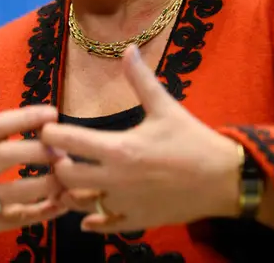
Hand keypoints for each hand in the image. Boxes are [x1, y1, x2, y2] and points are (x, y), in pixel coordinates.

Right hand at [0, 74, 67, 260]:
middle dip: (37, 150)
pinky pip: (18, 219)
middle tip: (64, 148)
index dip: (24, 118)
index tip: (52, 113)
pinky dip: (43, 212)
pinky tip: (63, 203)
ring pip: (14, 192)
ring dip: (45, 183)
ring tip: (69, 174)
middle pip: (4, 156)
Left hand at [40, 45, 240, 233]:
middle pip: (65, 177)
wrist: (224, 179)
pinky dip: (92, 220)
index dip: (50, 134)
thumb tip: (127, 49)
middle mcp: (115, 179)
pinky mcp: (136, 221)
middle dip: (57, 165)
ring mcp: (125, 203)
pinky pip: (103, 225)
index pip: (66, 142)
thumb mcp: (165, 106)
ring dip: (71, 193)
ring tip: (75, 179)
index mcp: (119, 148)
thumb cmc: (193, 140)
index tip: (50, 129)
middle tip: (61, 154)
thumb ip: (141, 79)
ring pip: (79, 205)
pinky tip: (90, 212)